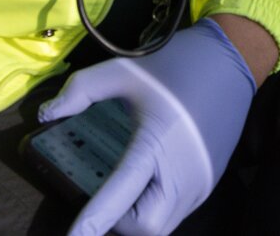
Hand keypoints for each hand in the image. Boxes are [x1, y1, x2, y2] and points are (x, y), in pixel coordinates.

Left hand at [39, 18, 256, 235]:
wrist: (232, 59)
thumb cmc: (176, 64)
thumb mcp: (123, 70)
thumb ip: (81, 90)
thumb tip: (47, 115)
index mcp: (158, 143)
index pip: (120, 196)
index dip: (93, 223)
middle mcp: (184, 172)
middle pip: (145, 227)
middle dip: (117, 223)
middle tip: (103, 198)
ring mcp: (201, 182)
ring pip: (163, 226)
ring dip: (137, 219)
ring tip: (124, 192)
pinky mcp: (210, 182)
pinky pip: (177, 213)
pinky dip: (155, 209)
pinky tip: (149, 182)